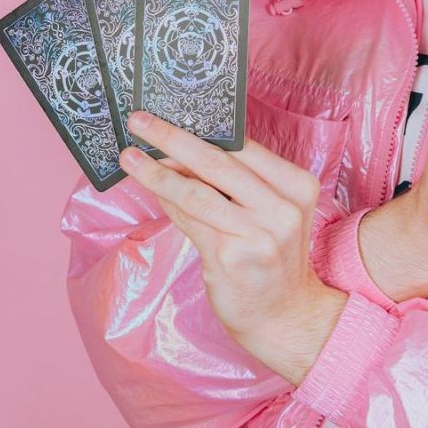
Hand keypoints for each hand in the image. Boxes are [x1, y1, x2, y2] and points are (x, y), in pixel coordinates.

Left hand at [118, 112, 346, 380]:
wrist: (285, 314)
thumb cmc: (272, 258)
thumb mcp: (272, 212)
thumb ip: (237, 183)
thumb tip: (183, 150)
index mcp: (297, 186)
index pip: (245, 147)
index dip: (204, 129)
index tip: (171, 113)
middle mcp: (283, 207)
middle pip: (219, 163)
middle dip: (173, 138)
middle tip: (140, 121)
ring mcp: (258, 234)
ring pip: (197, 192)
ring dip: (157, 172)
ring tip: (130, 156)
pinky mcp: (229, 257)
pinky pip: (189, 220)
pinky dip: (165, 201)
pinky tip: (147, 187)